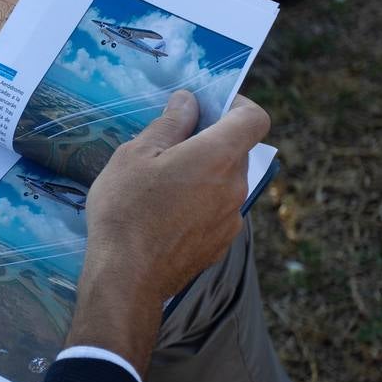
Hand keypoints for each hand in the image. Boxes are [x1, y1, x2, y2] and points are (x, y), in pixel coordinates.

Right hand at [66, 90, 270, 374]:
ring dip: (203, 175)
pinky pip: (216, 211)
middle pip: (235, 151)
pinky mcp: (220, 245)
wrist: (127, 279)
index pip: (255, 119)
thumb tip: (189, 102)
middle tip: (169, 146)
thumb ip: (169, 124)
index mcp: (219, 156)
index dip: (237, 105)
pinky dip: (199, 204)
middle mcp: (235, 186)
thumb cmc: (126, 209)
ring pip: (224, 182)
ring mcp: (231, 220)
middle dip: (209, 141)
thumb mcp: (136, 154)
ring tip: (160, 185)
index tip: (209, 106)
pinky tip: (165, 215)